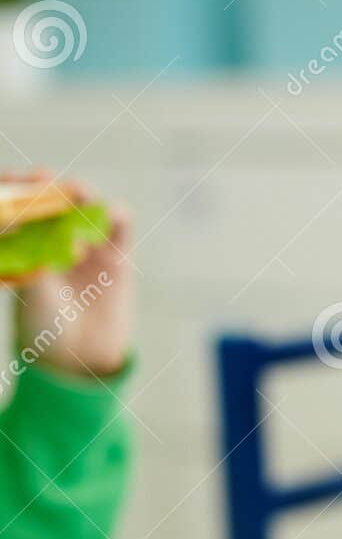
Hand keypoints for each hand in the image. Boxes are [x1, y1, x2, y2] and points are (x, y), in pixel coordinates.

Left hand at [6, 172, 134, 376]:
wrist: (79, 358)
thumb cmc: (45, 326)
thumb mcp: (35, 291)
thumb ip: (39, 259)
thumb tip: (33, 224)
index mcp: (27, 243)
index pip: (25, 205)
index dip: (25, 187)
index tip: (30, 180)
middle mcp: (55, 239)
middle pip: (55, 200)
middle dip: (53, 188)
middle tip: (49, 181)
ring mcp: (87, 245)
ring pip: (87, 209)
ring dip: (84, 197)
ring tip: (80, 194)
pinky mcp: (116, 258)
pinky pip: (119, 229)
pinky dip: (119, 216)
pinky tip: (116, 213)